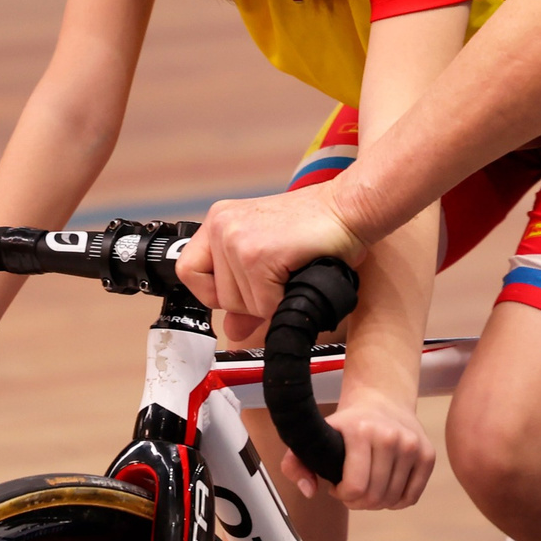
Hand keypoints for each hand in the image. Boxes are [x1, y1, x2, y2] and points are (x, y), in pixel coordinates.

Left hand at [178, 185, 365, 346]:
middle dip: (252, 301)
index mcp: (220, 221)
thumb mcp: (271, 258)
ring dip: (270, 302)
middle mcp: (221, 225)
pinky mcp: (257, 254)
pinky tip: (298, 274)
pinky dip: (284, 302)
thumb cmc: (318, 229)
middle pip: (218, 297)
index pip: (189, 273)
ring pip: (240, 305)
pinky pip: (263, 305)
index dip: (214, 292)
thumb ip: (246, 295)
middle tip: (282, 275)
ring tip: (291, 270)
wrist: (350, 209)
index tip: (244, 290)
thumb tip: (231, 331)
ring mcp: (236, 239)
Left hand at [290, 387, 434, 511]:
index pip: (355, 487)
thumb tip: (309, 491)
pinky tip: (386, 486)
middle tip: (352, 488)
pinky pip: (411, 497)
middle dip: (358, 501)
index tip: (337, 485)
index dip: (343, 495)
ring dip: (377, 501)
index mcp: (361, 431)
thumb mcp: (317, 437)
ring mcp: (412, 445)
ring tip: (368, 484)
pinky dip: (397, 500)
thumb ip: (296, 464)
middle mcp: (391, 436)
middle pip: (375, 497)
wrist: (382, 399)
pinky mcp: (428, 454)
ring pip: (393, 500)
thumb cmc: (346, 425)